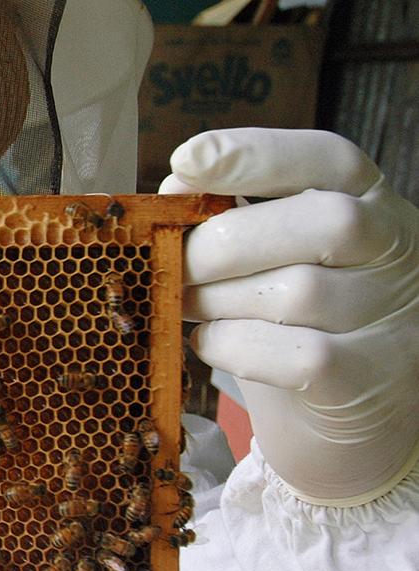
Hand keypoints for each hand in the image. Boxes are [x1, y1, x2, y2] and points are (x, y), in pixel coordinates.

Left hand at [160, 128, 418, 503]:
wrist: (347, 417)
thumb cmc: (294, 319)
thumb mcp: (270, 255)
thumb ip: (229, 213)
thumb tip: (174, 186)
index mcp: (369, 202)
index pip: (329, 158)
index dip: (257, 153)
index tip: (187, 159)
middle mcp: (396, 251)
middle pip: (323, 222)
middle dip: (225, 243)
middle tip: (176, 267)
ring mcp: (393, 316)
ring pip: (298, 292)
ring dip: (219, 300)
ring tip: (191, 307)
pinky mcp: (372, 377)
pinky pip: (295, 355)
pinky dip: (234, 348)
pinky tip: (212, 344)